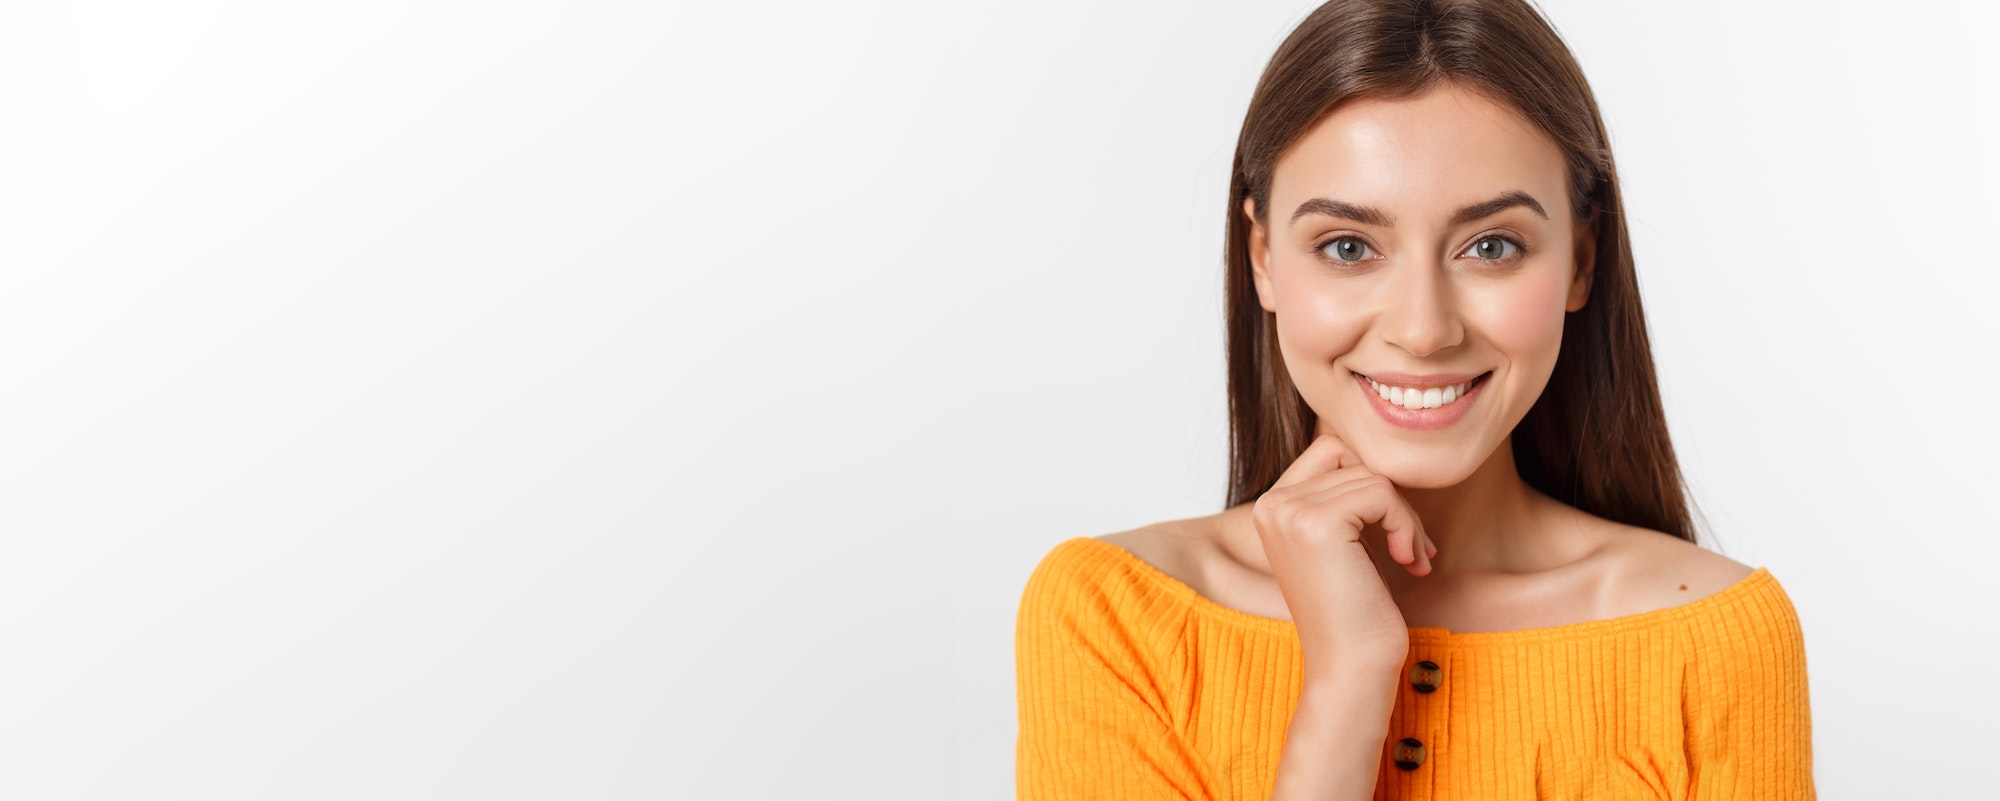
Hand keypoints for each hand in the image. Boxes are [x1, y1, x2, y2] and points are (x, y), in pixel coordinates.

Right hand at [1251, 431, 1436, 675]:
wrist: (1350, 668)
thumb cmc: (1356, 612)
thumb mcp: (1343, 544)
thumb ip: (1344, 497)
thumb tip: (1381, 453)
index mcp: (1270, 507)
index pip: (1332, 451)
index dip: (1371, 483)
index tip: (1393, 532)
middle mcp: (1271, 505)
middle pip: (1353, 459)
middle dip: (1392, 499)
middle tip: (1410, 546)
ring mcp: (1290, 512)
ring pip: (1372, 476)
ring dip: (1405, 518)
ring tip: (1412, 559)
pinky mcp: (1318, 523)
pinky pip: (1382, 493)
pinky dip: (1406, 526)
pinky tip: (1408, 563)